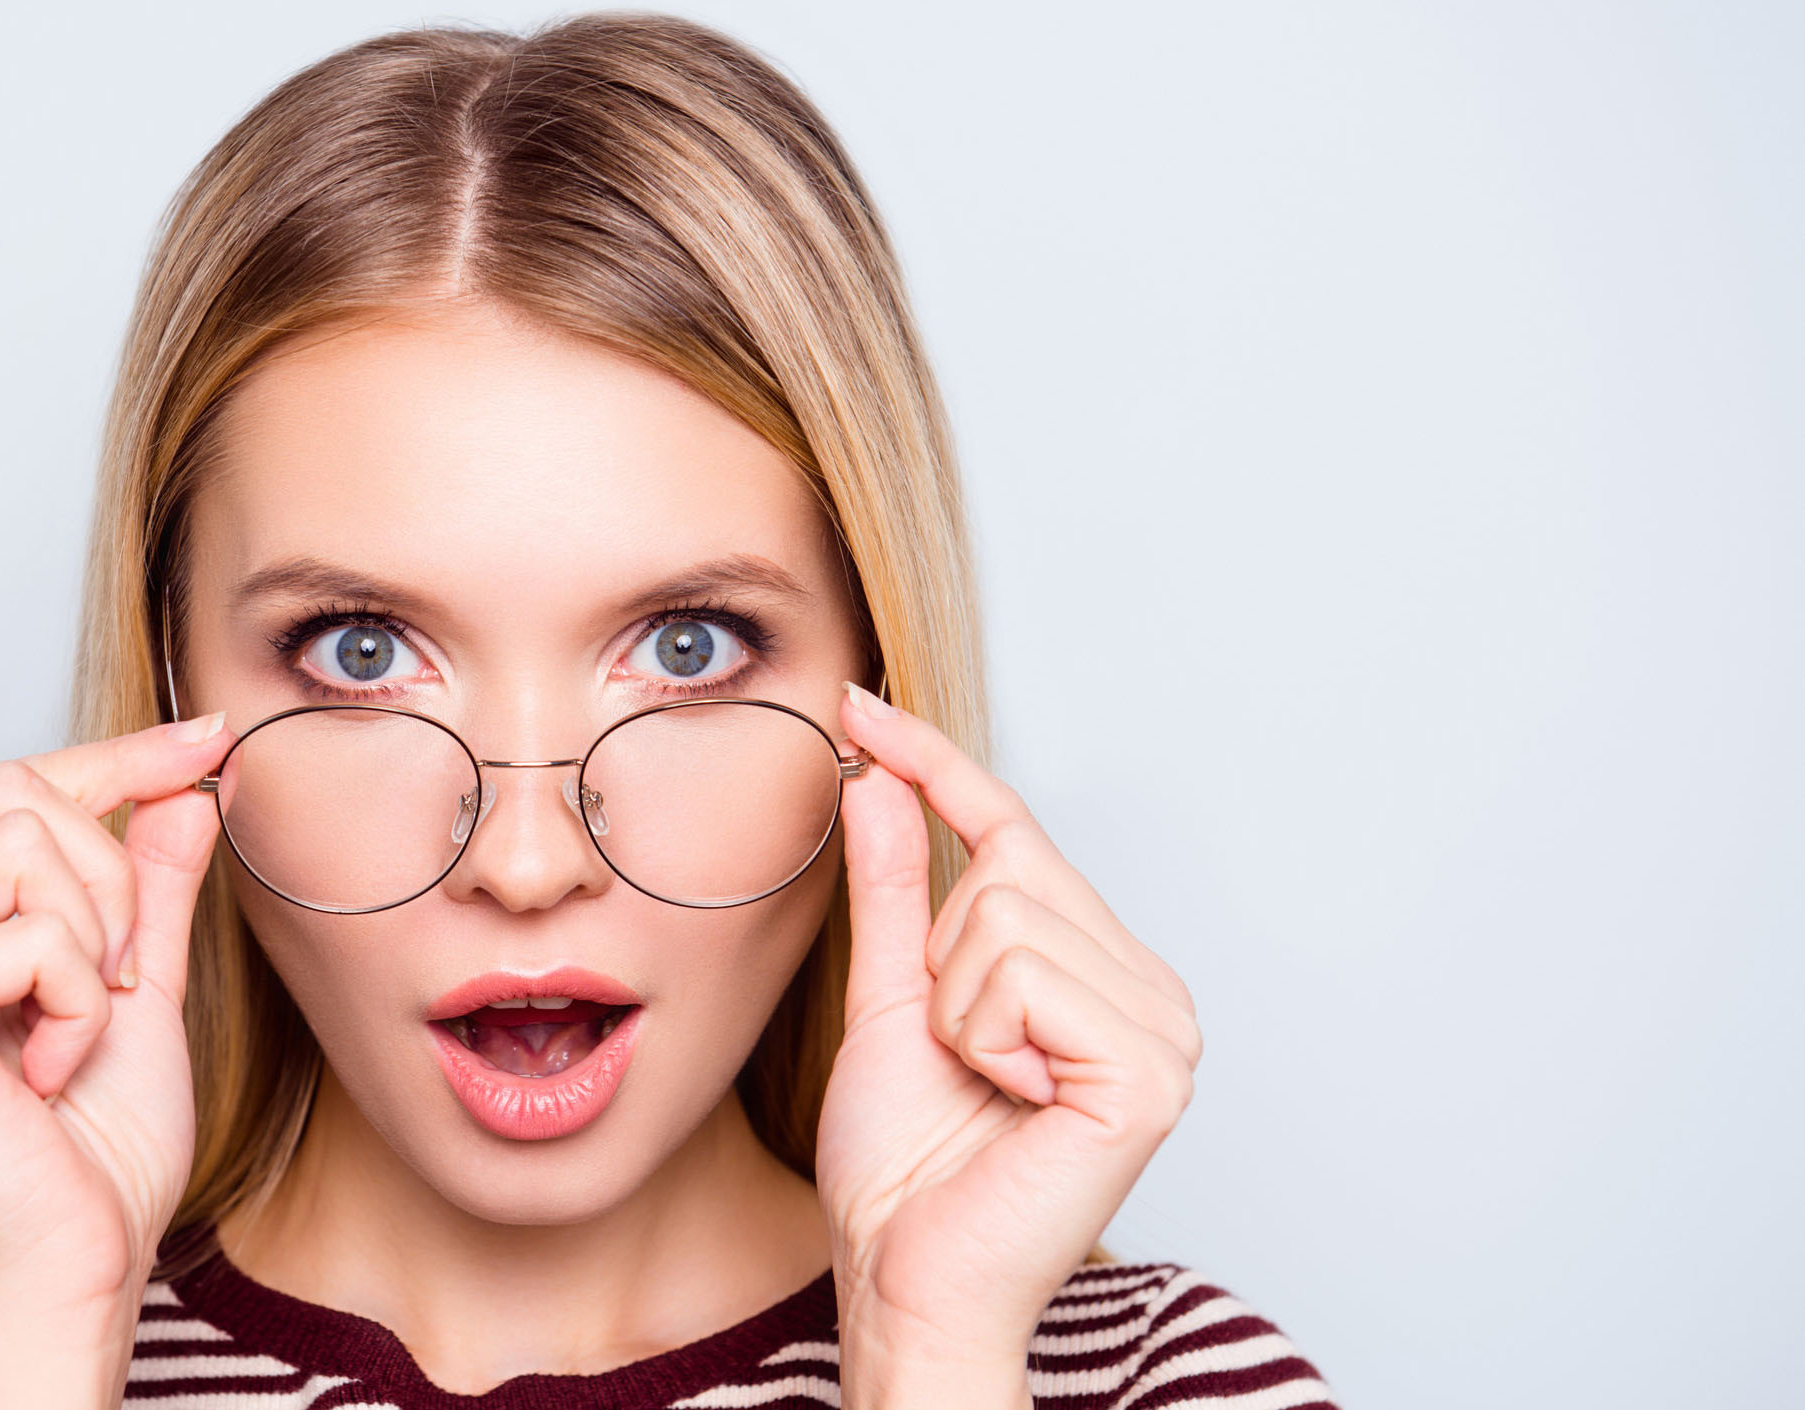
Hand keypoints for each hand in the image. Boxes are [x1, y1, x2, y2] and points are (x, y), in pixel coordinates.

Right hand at [0, 713, 230, 1322]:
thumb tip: (184, 783)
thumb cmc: (96, 1147)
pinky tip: (49, 1070)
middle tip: (115, 982)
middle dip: (112, 880)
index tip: (207, 739)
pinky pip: (30, 932)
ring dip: (95, 943)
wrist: (81, 1257)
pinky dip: (78, 1001)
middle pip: (19, 793)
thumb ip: (150, 883)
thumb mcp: (140, 982)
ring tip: (76, 1029)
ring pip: (26, 843)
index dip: (119, 757)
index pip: (12, 786)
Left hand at [814, 684, 1201, 1400]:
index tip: (858, 707)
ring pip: (1009, 913)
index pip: (1016, 832)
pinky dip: (982, 1036)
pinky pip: (1024, 977)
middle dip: (941, 954)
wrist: (902, 1272)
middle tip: (951, 1049)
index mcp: (1101, 973)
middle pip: (1013, 864)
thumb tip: (878, 777)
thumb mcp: (887, 995)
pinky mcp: (1149, 1074)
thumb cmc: (903, 1163)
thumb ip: (893, 887)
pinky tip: (1010, 1101)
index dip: (933, 765)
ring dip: (954, 1004)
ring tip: (979, 1082)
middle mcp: (1150, 992)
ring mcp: (1163, 1032)